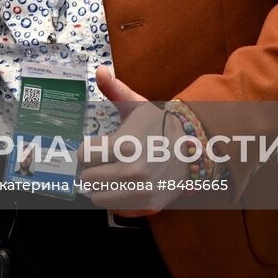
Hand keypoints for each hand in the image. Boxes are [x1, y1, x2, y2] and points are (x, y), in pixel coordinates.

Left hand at [76, 67, 187, 216]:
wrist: (193, 145)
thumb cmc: (159, 124)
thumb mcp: (137, 105)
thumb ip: (115, 90)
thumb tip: (100, 70)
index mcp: (124, 145)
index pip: (83, 155)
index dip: (87, 149)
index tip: (95, 146)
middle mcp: (132, 171)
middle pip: (87, 178)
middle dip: (90, 168)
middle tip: (100, 161)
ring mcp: (141, 190)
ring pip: (97, 196)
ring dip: (98, 186)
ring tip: (107, 173)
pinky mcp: (149, 204)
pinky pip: (115, 207)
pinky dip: (112, 197)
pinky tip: (120, 184)